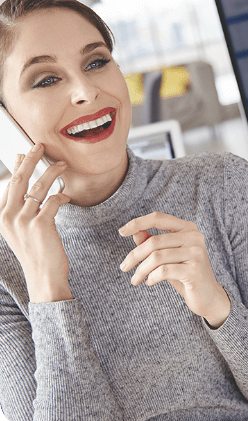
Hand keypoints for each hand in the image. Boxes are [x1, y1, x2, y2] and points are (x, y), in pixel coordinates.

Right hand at [0, 144, 71, 302]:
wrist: (43, 276)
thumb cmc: (36, 251)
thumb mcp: (21, 229)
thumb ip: (22, 208)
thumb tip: (28, 186)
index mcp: (1, 216)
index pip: (9, 184)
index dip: (17, 166)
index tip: (24, 152)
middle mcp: (8, 217)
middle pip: (20, 179)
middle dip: (32, 159)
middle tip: (41, 145)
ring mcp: (23, 220)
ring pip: (39, 187)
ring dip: (52, 172)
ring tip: (63, 164)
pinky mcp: (41, 225)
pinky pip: (54, 201)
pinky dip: (62, 196)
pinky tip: (68, 197)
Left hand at [119, 212, 230, 327]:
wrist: (208, 296)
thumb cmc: (185, 274)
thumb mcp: (167, 256)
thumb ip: (153, 242)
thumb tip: (134, 232)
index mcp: (188, 228)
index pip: (159, 218)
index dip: (138, 222)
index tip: (121, 232)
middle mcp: (194, 236)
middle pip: (154, 241)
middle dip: (134, 255)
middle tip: (123, 267)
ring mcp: (196, 253)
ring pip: (156, 257)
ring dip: (141, 270)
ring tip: (135, 279)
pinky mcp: (194, 270)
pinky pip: (163, 271)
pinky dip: (151, 277)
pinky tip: (149, 282)